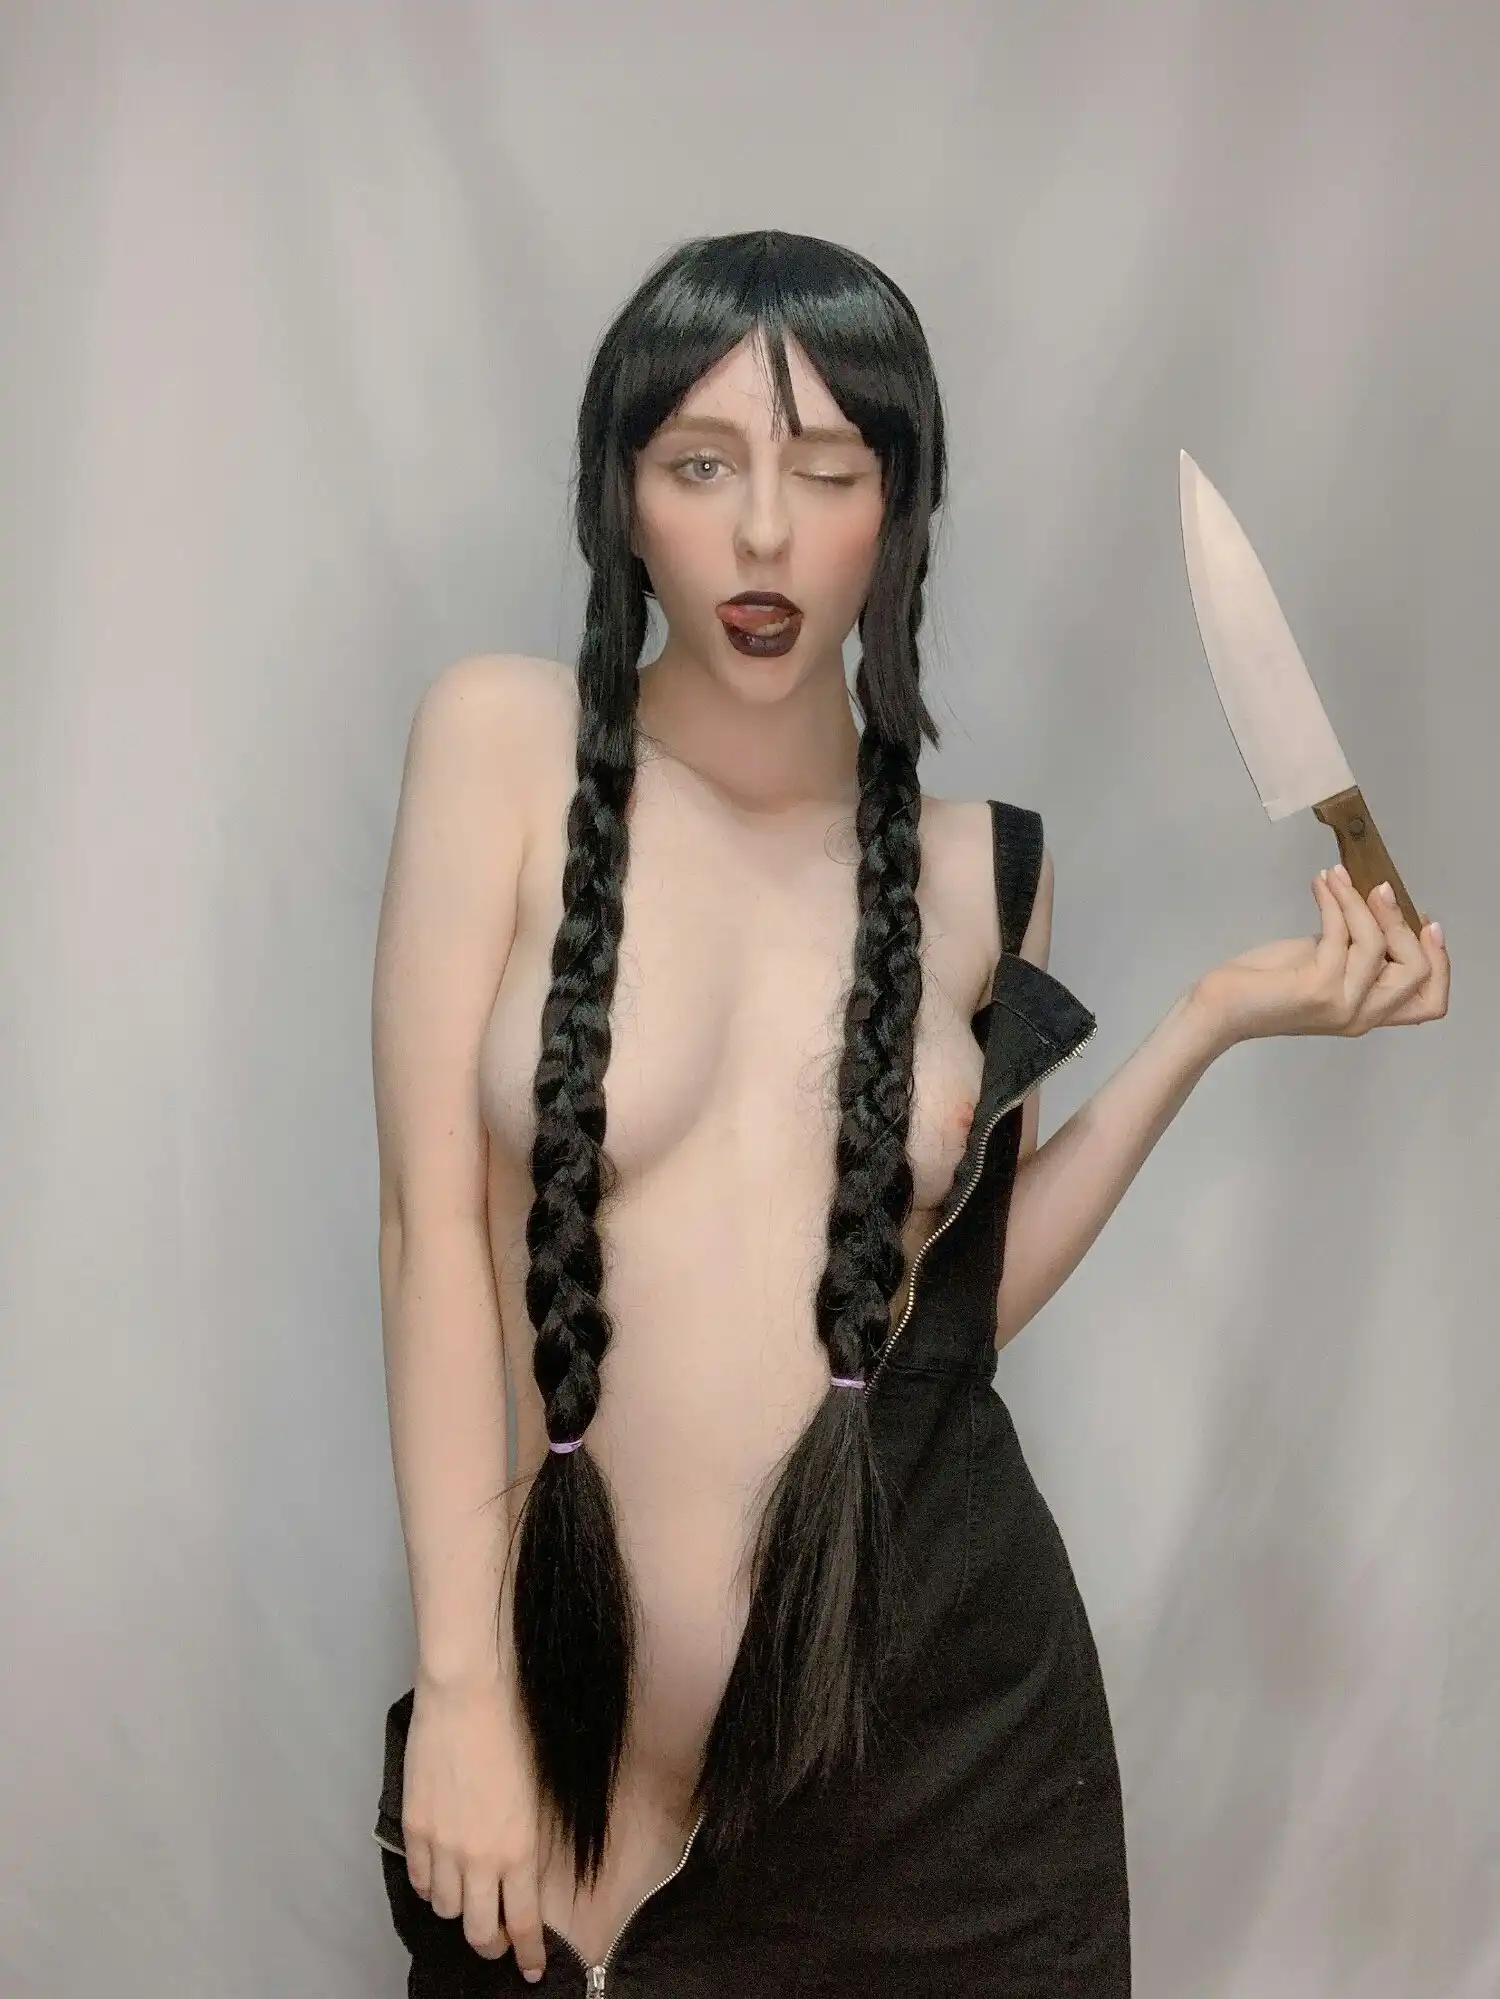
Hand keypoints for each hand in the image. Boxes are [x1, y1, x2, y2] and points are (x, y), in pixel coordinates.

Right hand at [402, 1671, 546, 1979]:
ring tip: (467, 1902)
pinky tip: (437, 1878)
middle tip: (497, 1944)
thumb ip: (529, 1841)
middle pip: (479, 1930)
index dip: (528, 1954)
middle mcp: (479, 1859)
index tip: (532, 1969)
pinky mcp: (414, 1827)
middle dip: (491, 1946)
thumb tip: (524, 1873)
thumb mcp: (538, 1794)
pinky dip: (428, 1886)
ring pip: (444, 1909)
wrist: (469, 1696)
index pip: (522, 1923)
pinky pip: (418, 1878)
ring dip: (459, 1911)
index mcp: (519, 1851)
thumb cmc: (514, 1732)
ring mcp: (441, 1846)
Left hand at [1195, 863, 1449, 1047]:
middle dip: (1401, 922)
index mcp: (1368, 1013)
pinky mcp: (1319, 989)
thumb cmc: (1268, 984)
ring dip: (1360, 901)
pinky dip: (1333, 900)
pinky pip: (1341, 933)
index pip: (1430, 1002)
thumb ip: (1356, 952)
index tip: (1426, 920)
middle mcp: (1361, 1017)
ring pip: (1378, 944)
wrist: (1222, 1006)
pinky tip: (1320, 884)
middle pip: (1418, 971)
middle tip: (1377, 889)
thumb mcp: (1325, 966)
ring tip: (1337, 877)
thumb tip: (1378, 909)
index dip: (1440, 961)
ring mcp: (1343, 1005)